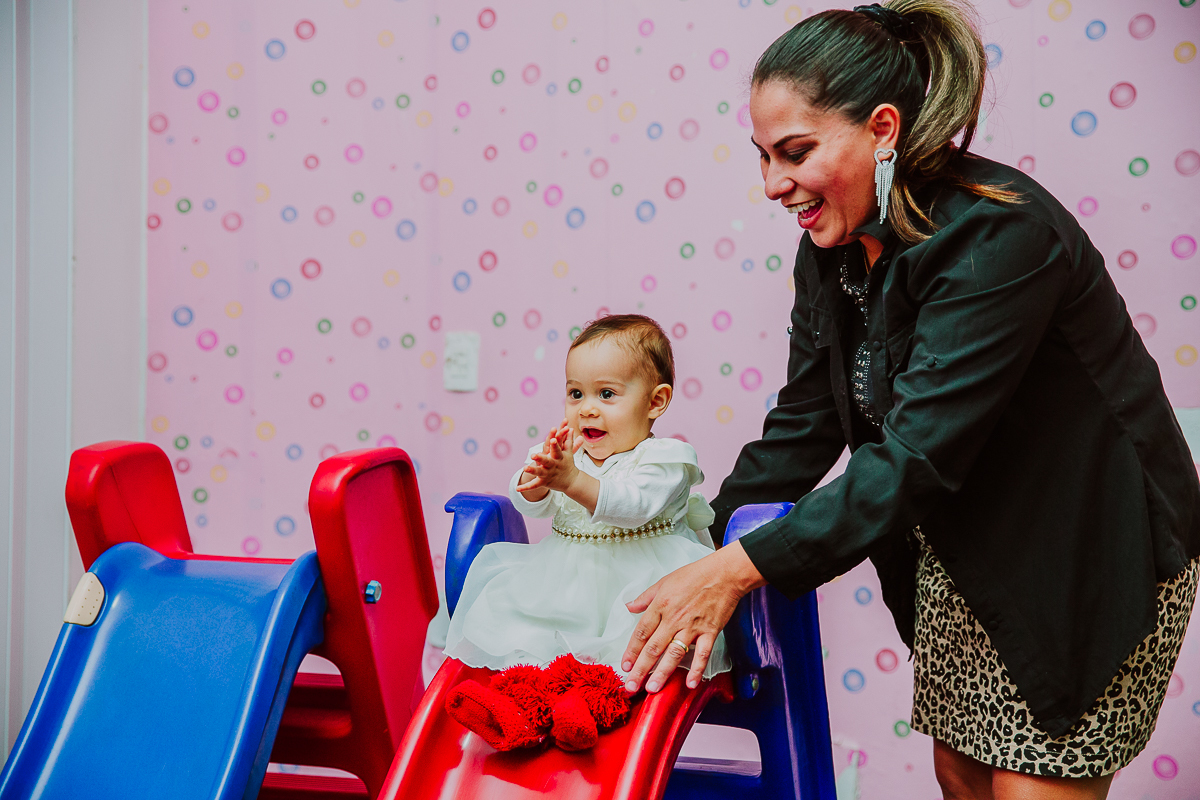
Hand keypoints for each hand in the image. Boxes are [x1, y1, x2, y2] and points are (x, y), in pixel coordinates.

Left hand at [516, 420, 583, 493]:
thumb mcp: (569, 452)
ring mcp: (548, 474)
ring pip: (539, 472)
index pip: (557, 450)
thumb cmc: (568, 464)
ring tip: (525, 468)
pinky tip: (517, 488)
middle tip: (534, 454)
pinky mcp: (544, 482)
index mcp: (559, 458)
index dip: (555, 445)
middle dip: (541, 458)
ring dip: (532, 470)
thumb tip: (570, 428)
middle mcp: (554, 466)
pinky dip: (526, 487)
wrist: (571, 481)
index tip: (553, 439)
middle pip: (547, 461)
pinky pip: (534, 485)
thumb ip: (568, 440)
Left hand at [621, 540, 766, 691]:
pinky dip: (696, 670)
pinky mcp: (710, 632)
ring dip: (662, 673)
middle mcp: (674, 619)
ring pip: (674, 654)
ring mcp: (692, 627)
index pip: (641, 632)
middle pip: (653, 648)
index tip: (624, 666)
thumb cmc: (695, 575)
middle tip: (631, 686)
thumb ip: (645, 597)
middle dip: (640, 669)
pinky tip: (690, 684)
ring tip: (652, 689)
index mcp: (661, 605)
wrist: (724, 574)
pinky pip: (702, 654)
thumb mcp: (664, 581)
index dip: (631, 651)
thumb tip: (629, 607)